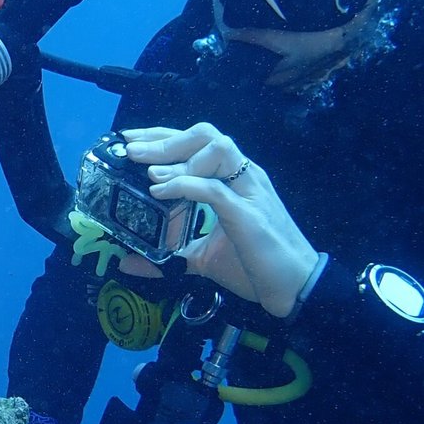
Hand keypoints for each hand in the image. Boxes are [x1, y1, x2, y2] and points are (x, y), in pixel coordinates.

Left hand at [119, 123, 318, 317]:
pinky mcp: (248, 214)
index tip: (130, 140)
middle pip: (205, 135)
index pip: (198, 142)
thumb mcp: (203, 260)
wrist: (296, 289)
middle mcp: (245, 176)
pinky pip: (214, 188)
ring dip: (178, 155)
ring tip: (148, 171)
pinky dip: (184, 185)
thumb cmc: (256, 268)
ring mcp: (249, 191)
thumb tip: (127, 263)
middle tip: (130, 150)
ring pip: (216, 148)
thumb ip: (168, 259)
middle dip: (165, 138)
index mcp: (235, 179)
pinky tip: (159, 192)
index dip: (163, 136)